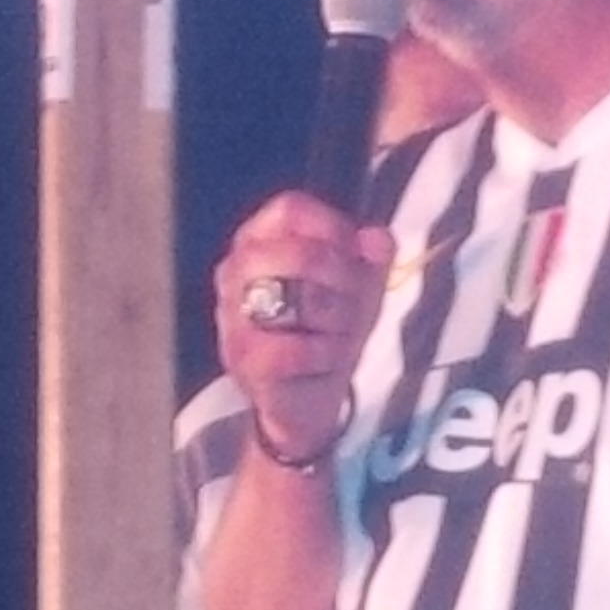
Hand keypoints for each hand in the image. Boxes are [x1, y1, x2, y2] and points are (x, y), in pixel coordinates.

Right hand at [212, 191, 391, 459]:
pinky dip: (325, 354)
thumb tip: (376, 239)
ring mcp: (233, 316)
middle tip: (354, 303)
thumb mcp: (360, 286)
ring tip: (340, 335)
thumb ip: (373, 255)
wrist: (307, 400)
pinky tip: (326, 360)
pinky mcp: (242, 358)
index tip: (356, 255)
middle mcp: (236, 272)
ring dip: (340, 320)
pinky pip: (295, 348)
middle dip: (344, 279)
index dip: (333, 227)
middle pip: (299, 251)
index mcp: (259, 241)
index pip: (290, 209)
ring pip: (301, 299)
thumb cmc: (328, 330)